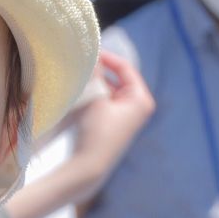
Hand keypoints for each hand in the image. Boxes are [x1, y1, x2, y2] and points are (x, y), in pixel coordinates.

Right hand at [73, 50, 154, 178]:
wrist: (88, 166)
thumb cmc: (96, 133)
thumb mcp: (95, 99)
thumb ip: (94, 74)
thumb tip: (90, 53)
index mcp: (141, 99)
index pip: (125, 68)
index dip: (106, 57)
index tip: (88, 51)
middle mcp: (138, 106)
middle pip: (118, 78)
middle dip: (99, 71)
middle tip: (80, 64)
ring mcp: (127, 116)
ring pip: (109, 89)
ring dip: (94, 83)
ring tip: (77, 78)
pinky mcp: (115, 123)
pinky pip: (105, 101)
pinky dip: (93, 95)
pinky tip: (79, 94)